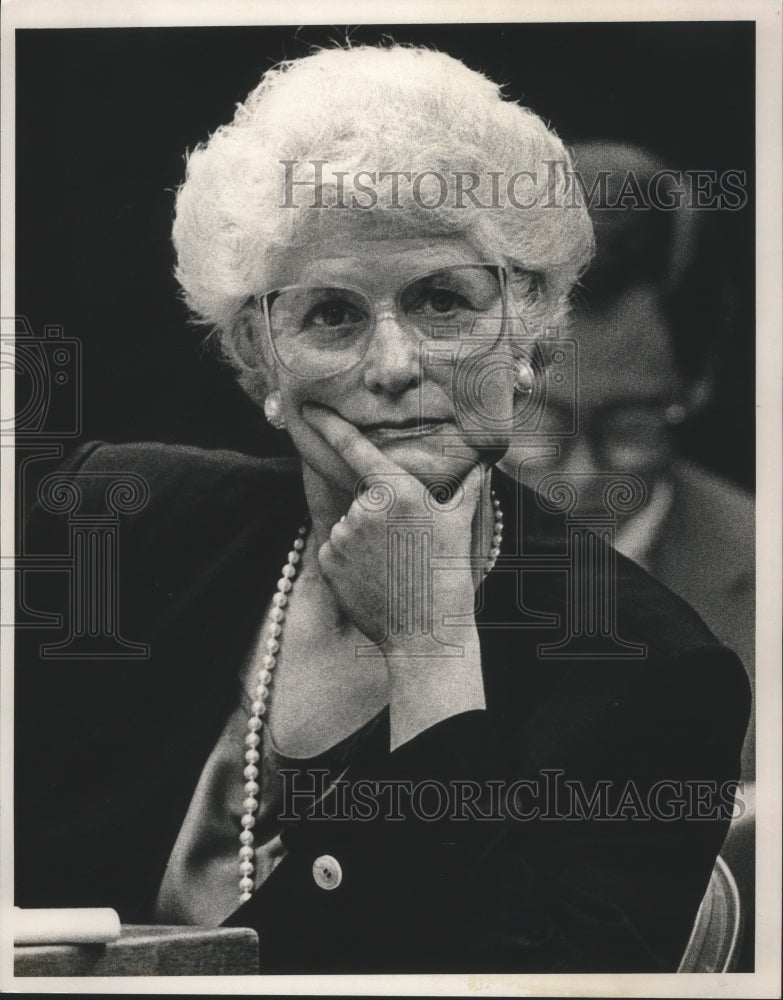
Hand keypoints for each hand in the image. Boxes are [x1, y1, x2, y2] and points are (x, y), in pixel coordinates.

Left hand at [302, 403, 484, 651]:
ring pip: (349, 525)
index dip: (329, 424)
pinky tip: (373, 577)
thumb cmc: (449, 574)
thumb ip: (468, 486)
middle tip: (405, 545)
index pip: (354, 447)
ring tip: (392, 564)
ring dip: (364, 538)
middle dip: (379, 515)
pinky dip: (349, 560)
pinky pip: (335, 550)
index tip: (310, 409)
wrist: (426, 632)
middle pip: (363, 499)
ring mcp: (343, 536)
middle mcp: (365, 508)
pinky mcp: (328, 562)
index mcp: (397, 490)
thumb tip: (484, 462)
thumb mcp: (460, 523)